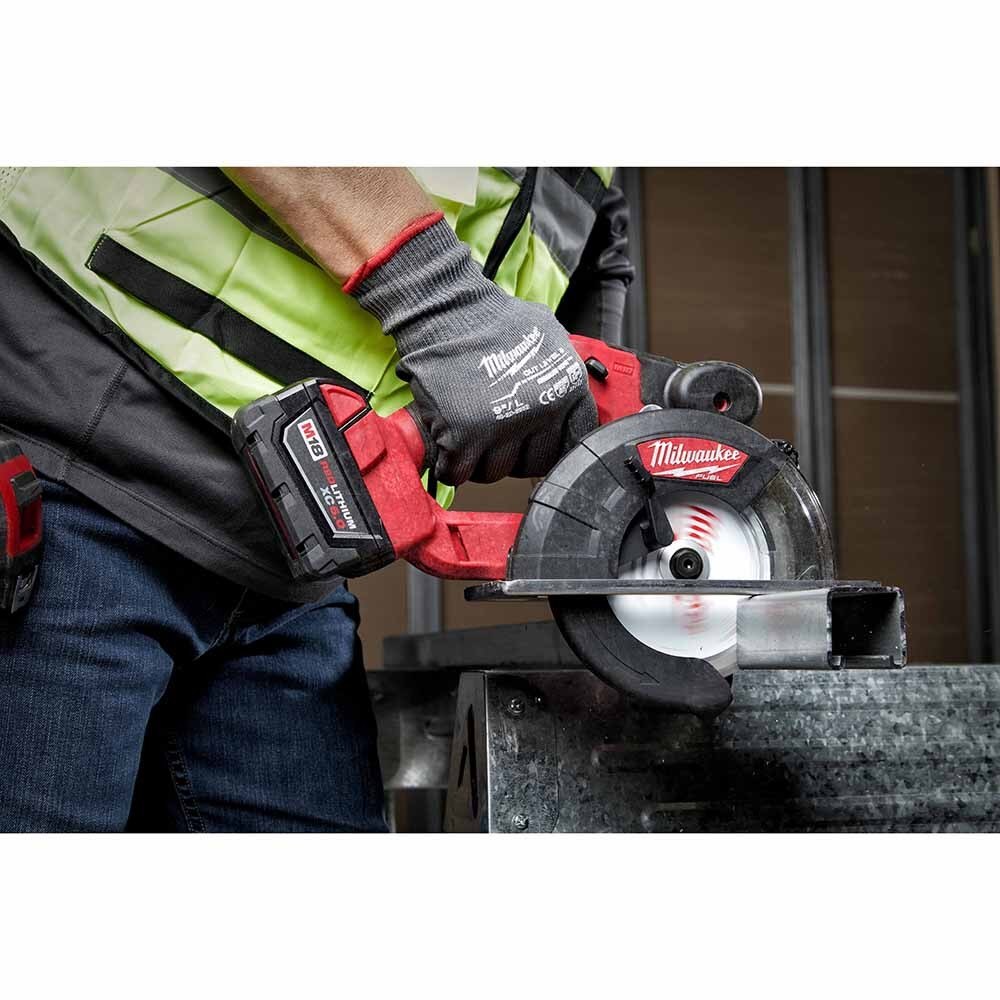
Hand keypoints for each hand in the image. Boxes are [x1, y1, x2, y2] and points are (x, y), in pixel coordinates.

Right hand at [347, 216, 597, 484]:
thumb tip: (572, 410)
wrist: (445, 309)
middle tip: (494, 432)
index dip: (550, 446)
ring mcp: (501, 426)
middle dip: (512, 454)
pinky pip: (456, 473)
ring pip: (494, 472)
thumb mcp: (550, 338)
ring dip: (478, 458)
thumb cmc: (492, 320)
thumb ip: (562, 377)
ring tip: (469, 426)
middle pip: (532, 464)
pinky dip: (447, 463)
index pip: (574, 443)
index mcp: (567, 389)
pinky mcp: (462, 437)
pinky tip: (447, 441)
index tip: (535, 443)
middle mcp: (540, 410)